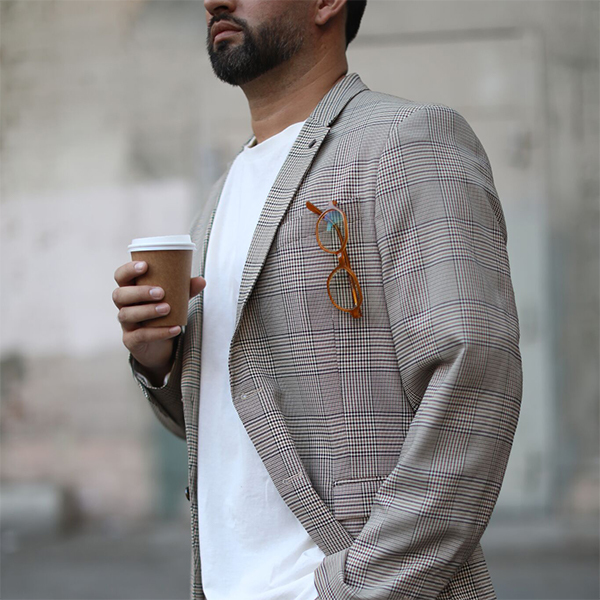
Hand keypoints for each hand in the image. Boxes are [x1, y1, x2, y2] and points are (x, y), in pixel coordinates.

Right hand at [113, 260, 204, 384]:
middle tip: (161, 292)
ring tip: (167, 309)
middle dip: (139, 292)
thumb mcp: (175, 300)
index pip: (121, 276)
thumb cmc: (163, 315)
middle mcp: (124, 306)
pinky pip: (140, 336)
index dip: (128, 270)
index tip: (145, 265)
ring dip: (147, 310)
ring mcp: (126, 324)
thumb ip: (185, 290)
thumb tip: (201, 281)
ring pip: (126, 315)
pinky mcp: (131, 341)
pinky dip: (158, 332)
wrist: (160, 346)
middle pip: (119, 295)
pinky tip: (175, 328)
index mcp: (131, 290)